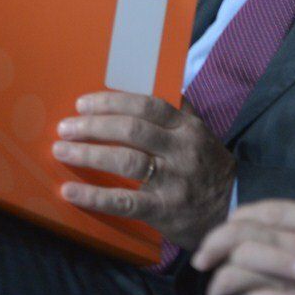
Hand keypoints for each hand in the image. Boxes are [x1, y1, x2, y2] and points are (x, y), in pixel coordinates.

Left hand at [53, 92, 235, 248]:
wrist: (232, 211)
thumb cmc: (209, 169)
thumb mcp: (201, 134)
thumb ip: (178, 111)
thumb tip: (154, 82)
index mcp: (187, 127)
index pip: (147, 106)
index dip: (112, 102)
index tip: (83, 104)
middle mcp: (181, 150)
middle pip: (132, 130)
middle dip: (93, 126)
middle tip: (65, 127)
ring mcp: (173, 181)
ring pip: (125, 161)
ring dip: (88, 154)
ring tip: (61, 150)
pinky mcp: (164, 210)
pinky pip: (124, 202)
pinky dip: (93, 196)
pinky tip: (70, 191)